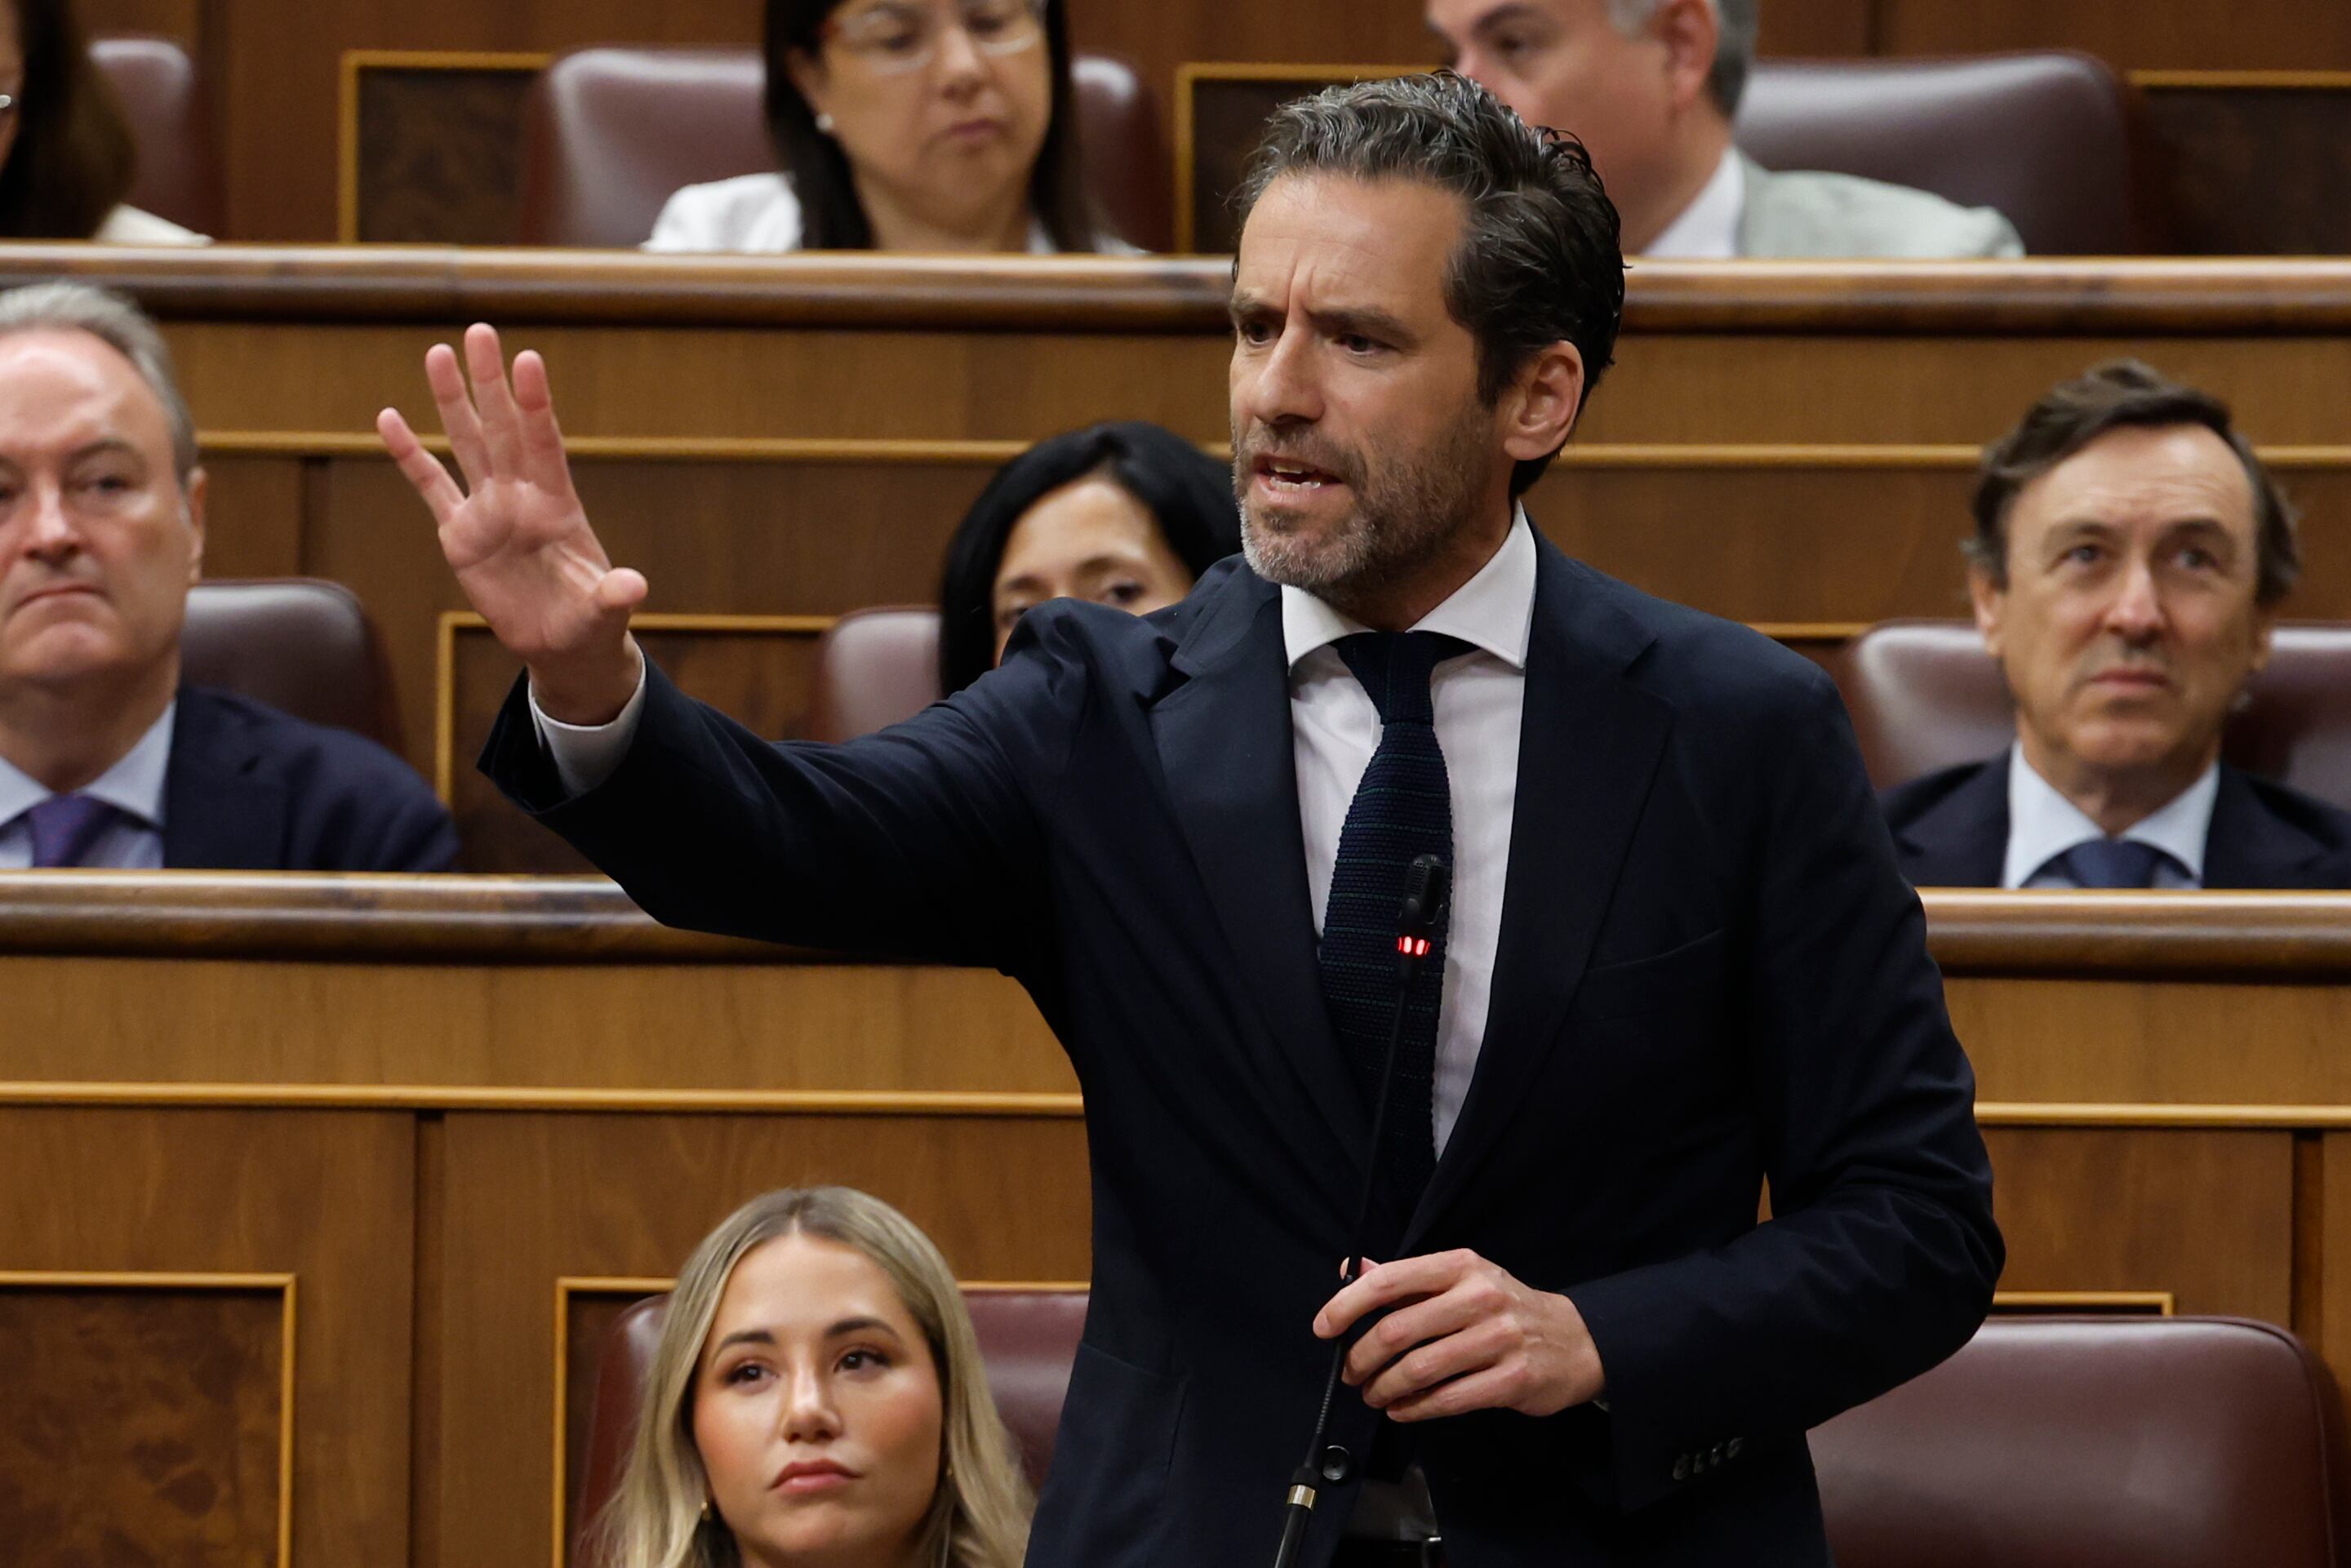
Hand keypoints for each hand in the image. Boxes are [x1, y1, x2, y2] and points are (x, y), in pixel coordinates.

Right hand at [377, 323, 646, 724]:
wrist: (563, 643)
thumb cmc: (590, 621)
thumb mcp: (605, 610)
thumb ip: (614, 594)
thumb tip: (635, 587)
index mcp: (558, 506)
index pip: (544, 445)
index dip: (536, 405)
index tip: (529, 359)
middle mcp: (521, 497)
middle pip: (503, 429)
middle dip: (491, 382)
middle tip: (480, 330)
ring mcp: (489, 511)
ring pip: (467, 444)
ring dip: (451, 401)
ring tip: (438, 352)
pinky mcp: (460, 534)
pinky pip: (431, 487)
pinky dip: (409, 455)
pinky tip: (388, 418)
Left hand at [1314, 1250, 1604, 1421]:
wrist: (1575, 1340)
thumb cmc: (1504, 1308)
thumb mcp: (1459, 1280)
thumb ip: (1405, 1279)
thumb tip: (1350, 1267)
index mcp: (1460, 1266)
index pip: (1390, 1280)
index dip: (1348, 1305)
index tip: (1324, 1329)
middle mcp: (1479, 1297)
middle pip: (1398, 1330)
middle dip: (1362, 1358)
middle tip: (1350, 1373)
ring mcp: (1499, 1339)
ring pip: (1420, 1369)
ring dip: (1385, 1388)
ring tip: (1373, 1395)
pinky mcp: (1513, 1379)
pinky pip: (1448, 1399)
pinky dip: (1415, 1408)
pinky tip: (1402, 1410)